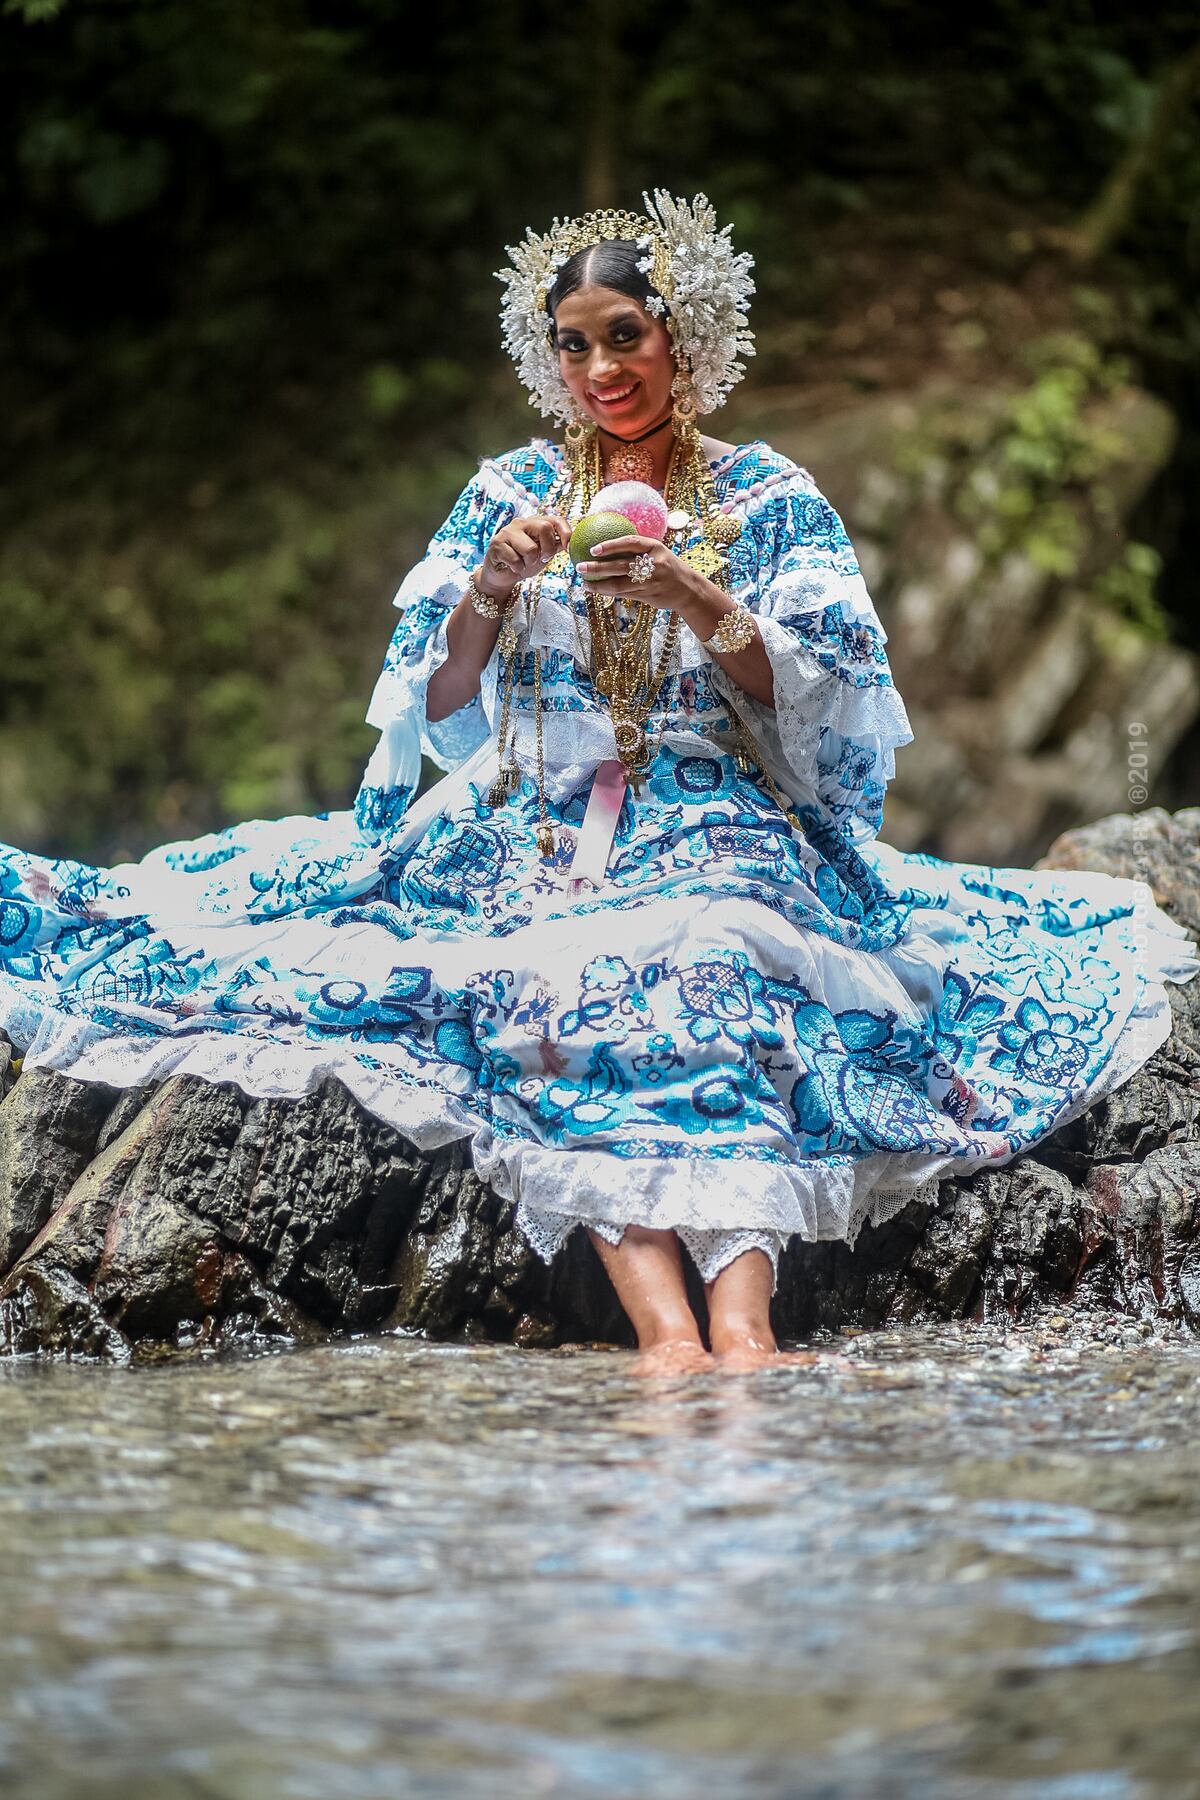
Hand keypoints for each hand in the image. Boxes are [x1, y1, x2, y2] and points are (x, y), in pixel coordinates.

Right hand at [479, 512, 569, 596]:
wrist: (502, 575)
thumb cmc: (523, 562)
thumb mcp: (543, 554)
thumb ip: (556, 545)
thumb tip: (574, 541)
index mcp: (535, 523)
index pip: (556, 519)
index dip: (566, 533)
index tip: (568, 548)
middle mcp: (521, 523)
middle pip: (544, 528)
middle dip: (548, 549)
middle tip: (543, 558)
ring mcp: (507, 532)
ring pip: (530, 548)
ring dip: (530, 562)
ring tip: (523, 563)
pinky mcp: (496, 544)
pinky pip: (515, 560)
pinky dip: (517, 569)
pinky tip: (512, 567)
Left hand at [575, 534, 696, 613]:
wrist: (688, 589)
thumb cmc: (668, 567)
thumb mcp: (658, 552)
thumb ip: (639, 549)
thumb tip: (610, 542)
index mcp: (655, 548)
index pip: (630, 543)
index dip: (611, 545)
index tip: (593, 548)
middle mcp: (653, 564)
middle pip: (620, 566)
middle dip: (597, 567)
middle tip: (580, 566)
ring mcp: (651, 582)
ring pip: (619, 584)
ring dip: (599, 585)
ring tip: (584, 583)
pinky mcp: (648, 596)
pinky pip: (624, 594)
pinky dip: (609, 592)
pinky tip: (597, 590)